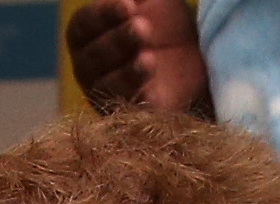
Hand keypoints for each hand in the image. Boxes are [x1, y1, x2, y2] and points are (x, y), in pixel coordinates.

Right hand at [65, 0, 209, 112]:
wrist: (195, 60)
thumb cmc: (163, 21)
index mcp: (84, 33)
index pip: (86, 23)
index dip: (106, 13)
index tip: (130, 5)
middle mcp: (87, 66)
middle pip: (95, 55)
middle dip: (119, 40)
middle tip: (142, 28)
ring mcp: (106, 95)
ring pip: (108, 87)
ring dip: (127, 73)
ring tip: (149, 60)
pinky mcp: (129, 117)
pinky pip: (131, 112)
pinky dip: (141, 103)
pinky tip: (153, 93)